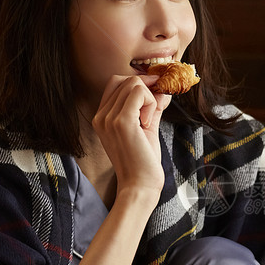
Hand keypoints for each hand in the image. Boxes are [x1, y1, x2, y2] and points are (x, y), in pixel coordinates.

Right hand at [91, 74, 171, 197]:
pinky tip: (147, 124)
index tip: (154, 96)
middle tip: (155, 110)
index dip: (138, 84)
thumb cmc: (143, 162)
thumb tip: (162, 89)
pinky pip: (140, 93)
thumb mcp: (146, 128)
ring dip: (149, 99)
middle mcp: (101, 116)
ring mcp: (108, 118)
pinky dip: (150, 104)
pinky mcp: (121, 121)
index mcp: (102, 117)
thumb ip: (151, 107)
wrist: (139, 185)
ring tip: (147, 123)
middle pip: (125, 80)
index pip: (116, 83)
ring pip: (134, 84)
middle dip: (147, 90)